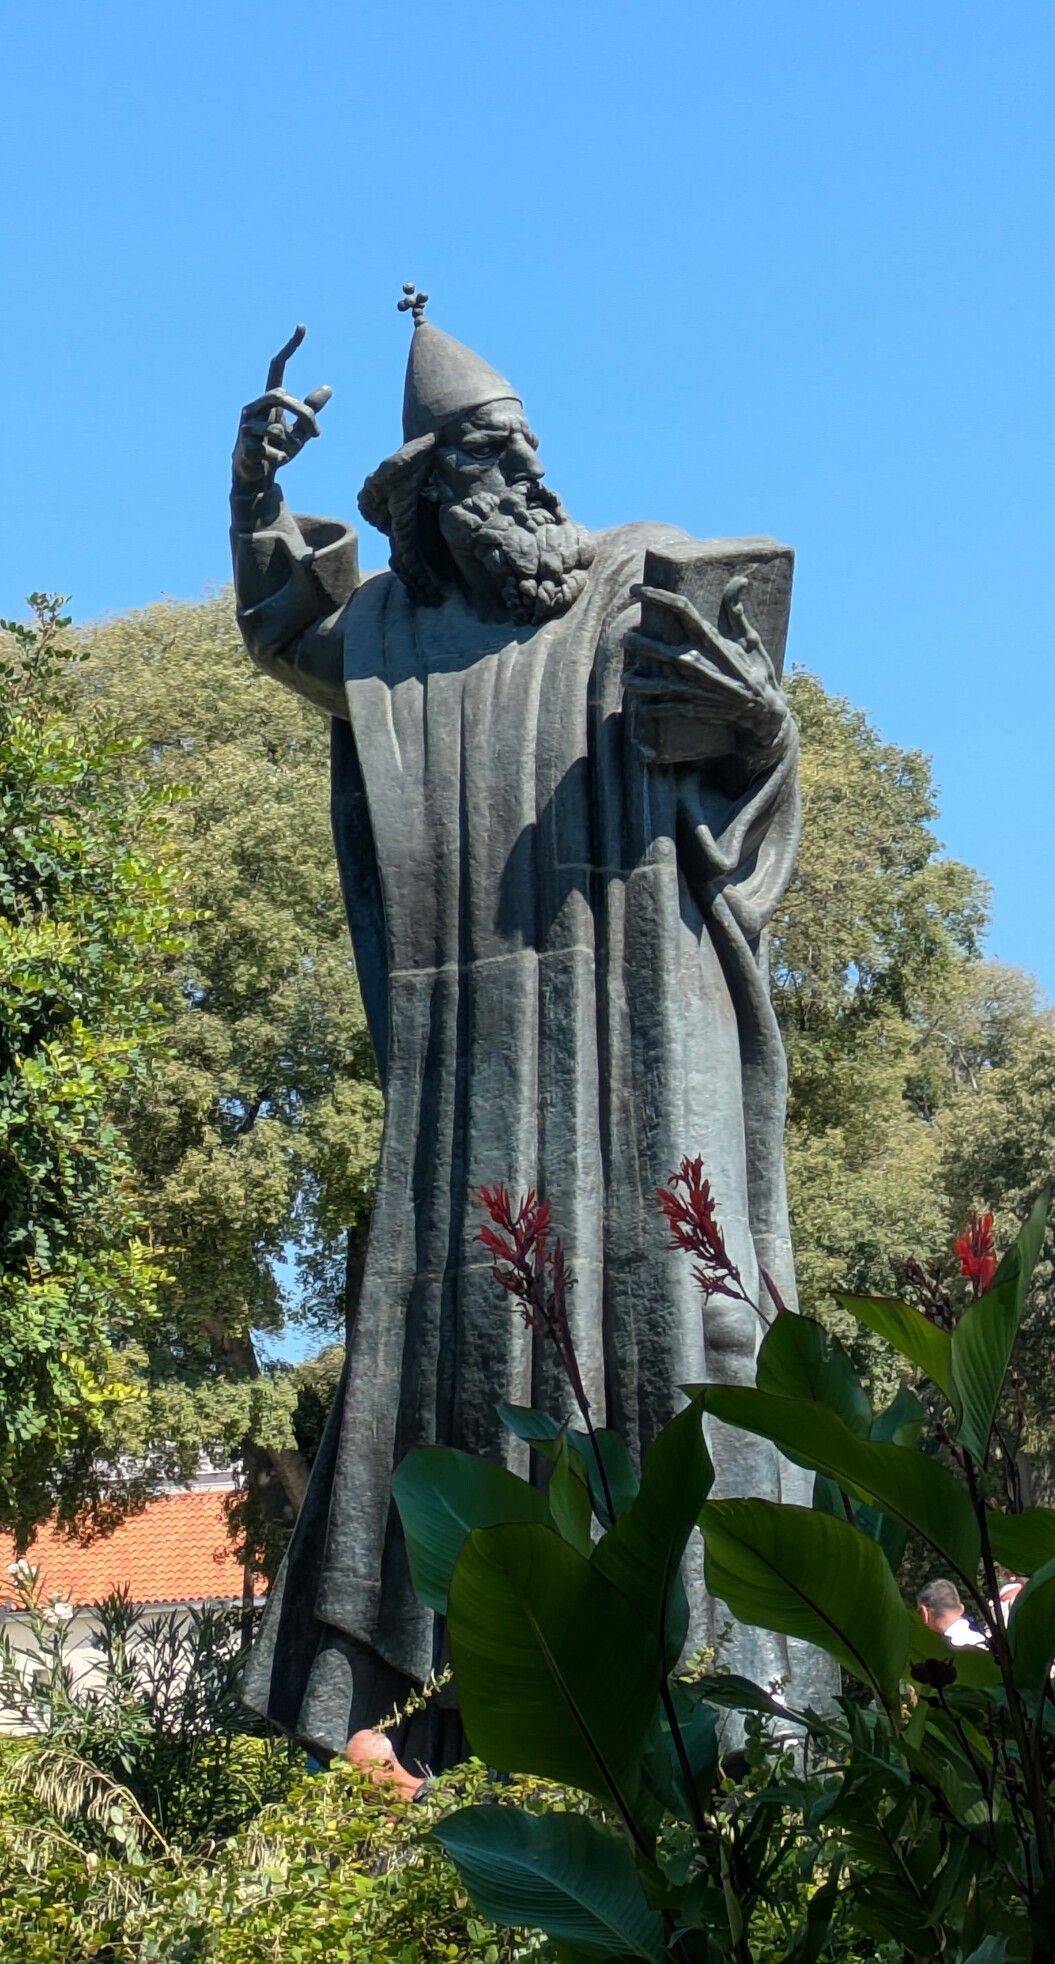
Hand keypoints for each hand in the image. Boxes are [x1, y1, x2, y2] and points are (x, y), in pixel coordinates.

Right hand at [232, 324, 331, 488]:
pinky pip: (271, 450)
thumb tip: (329, 387)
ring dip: (291, 444)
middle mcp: (253, 406)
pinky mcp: (243, 445)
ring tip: (288, 453)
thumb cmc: (276, 448)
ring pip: (277, 428)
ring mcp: (245, 425)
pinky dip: (281, 459)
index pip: (276, 367)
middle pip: (280, 395)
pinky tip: (274, 462)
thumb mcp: (299, 430)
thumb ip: (311, 411)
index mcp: (267, 399)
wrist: (256, 474)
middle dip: (303, 413)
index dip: (290, 348)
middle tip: (317, 432)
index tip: (302, 326)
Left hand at [623, 575, 787, 751]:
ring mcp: (695, 687)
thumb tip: (739, 580)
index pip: (682, 609)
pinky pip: (665, 708)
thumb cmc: (756, 671)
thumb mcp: (750, 639)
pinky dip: (651, 708)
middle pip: (661, 648)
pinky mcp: (693, 708)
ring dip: (638, 680)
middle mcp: (700, 662)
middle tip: (626, 638)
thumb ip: (736, 612)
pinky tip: (639, 705)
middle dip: (640, 643)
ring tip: (626, 677)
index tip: (636, 590)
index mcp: (713, 641)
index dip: (657, 596)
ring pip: (657, 683)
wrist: (763, 711)